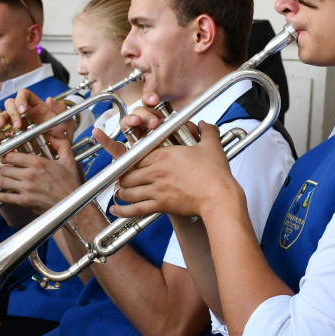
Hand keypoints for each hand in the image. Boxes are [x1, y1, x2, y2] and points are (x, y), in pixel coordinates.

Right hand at [0, 89, 76, 140]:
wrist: (60, 152)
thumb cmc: (63, 134)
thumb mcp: (67, 121)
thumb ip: (61, 109)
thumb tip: (49, 100)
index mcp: (35, 105)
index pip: (23, 94)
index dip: (21, 99)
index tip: (23, 110)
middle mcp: (23, 113)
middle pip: (10, 104)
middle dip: (11, 113)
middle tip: (17, 126)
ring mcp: (16, 124)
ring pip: (2, 117)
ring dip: (0, 122)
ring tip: (1, 130)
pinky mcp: (12, 138)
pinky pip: (0, 136)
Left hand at [0, 131, 81, 213]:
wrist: (72, 205)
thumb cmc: (70, 184)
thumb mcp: (69, 161)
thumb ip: (62, 145)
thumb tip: (55, 135)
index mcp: (38, 163)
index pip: (12, 155)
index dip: (5, 156)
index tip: (5, 158)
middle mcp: (29, 174)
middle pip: (4, 168)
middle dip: (0, 168)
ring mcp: (25, 188)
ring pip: (0, 180)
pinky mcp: (24, 201)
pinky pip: (4, 197)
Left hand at [108, 122, 237, 219]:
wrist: (219, 196)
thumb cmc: (215, 174)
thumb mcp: (211, 146)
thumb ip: (207, 131)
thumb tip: (204, 124)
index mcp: (163, 155)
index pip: (135, 156)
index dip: (130, 160)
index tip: (130, 162)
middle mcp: (155, 172)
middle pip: (127, 174)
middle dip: (123, 177)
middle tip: (123, 178)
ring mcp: (156, 190)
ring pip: (128, 191)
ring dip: (121, 192)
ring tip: (119, 192)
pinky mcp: (160, 205)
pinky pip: (136, 209)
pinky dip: (123, 210)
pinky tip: (115, 210)